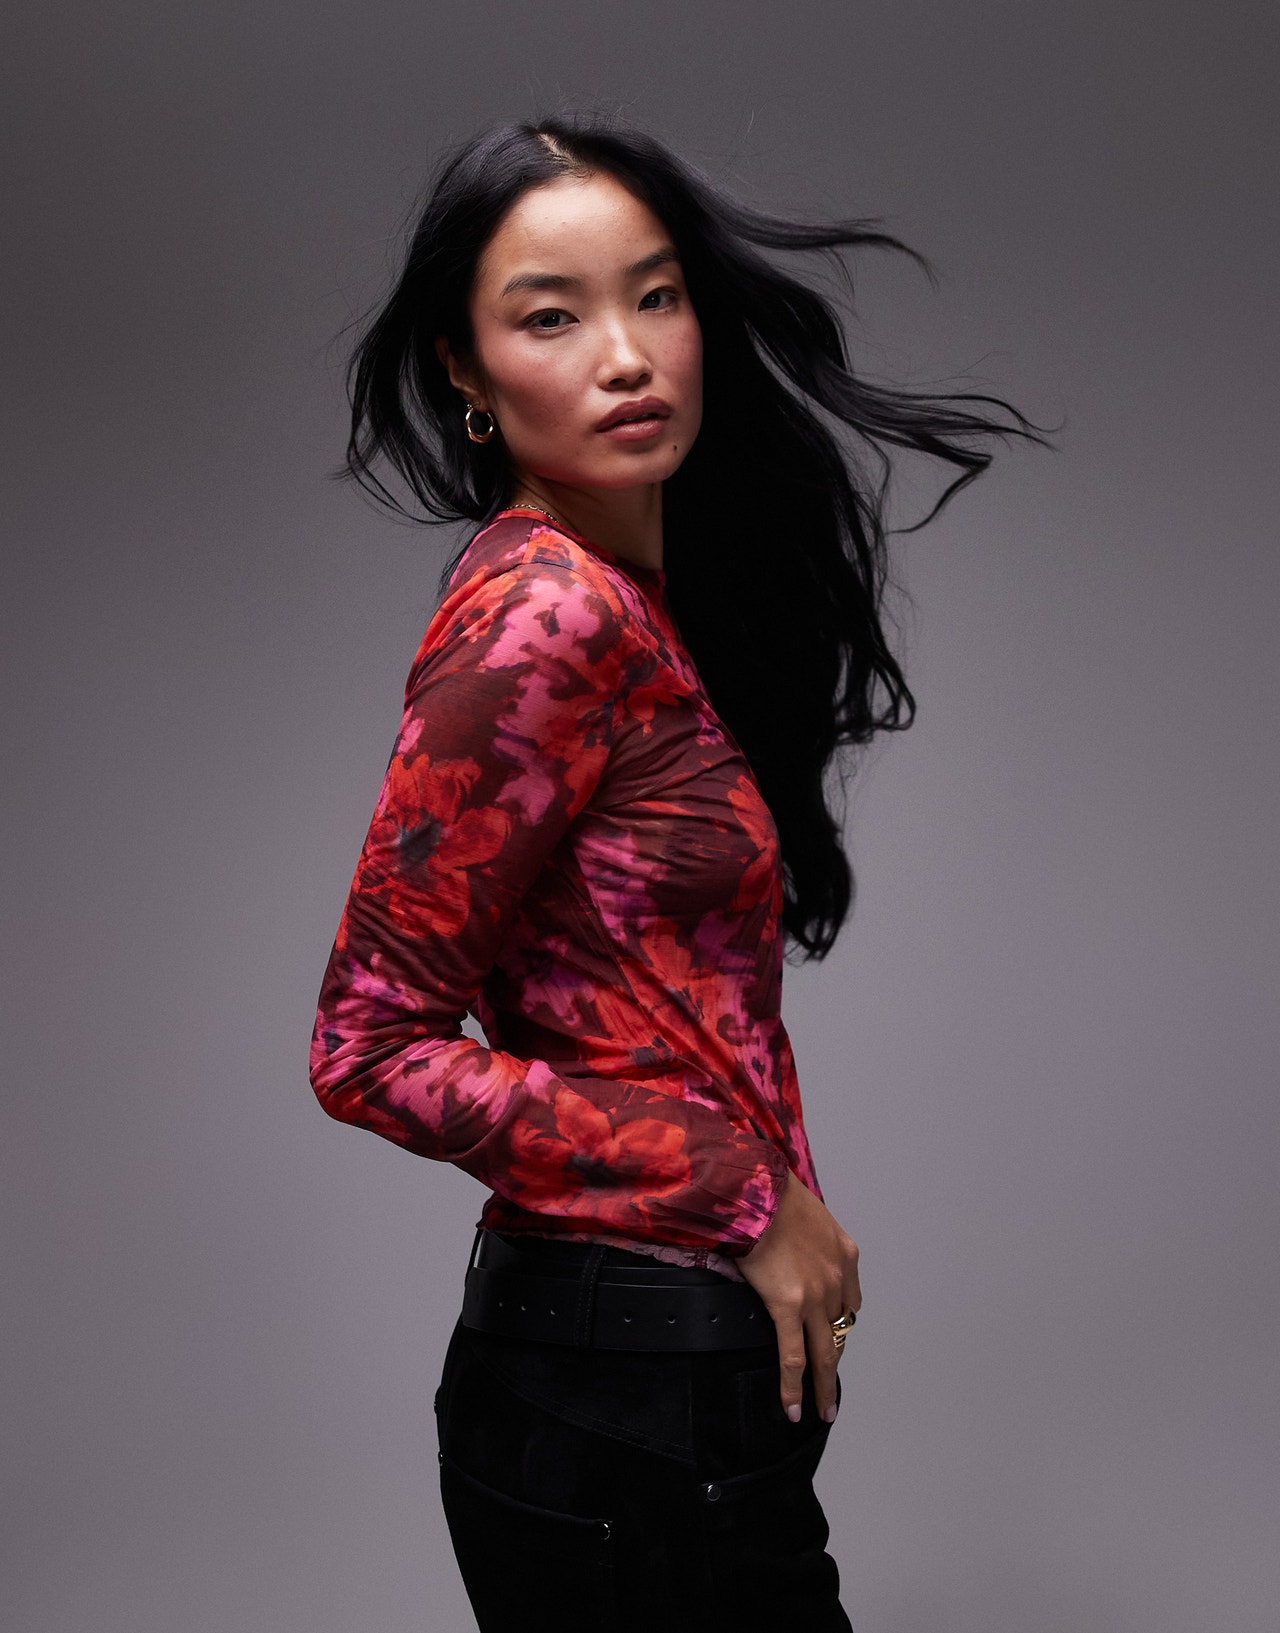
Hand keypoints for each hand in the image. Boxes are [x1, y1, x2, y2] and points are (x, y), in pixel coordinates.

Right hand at [737, 1168, 860, 1424]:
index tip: (830, 1337)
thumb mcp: (809, 1213)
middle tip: (832, 1389)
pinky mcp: (789, 1305)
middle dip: (836, 1362)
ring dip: (823, 1383)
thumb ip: (809, 1240)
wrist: (759, 1189)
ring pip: (824, 1351)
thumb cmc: (775, 1194)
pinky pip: (793, 1356)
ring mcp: (816, 1295)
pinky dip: (795, 1386)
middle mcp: (837, 1278)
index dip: (838, 1325)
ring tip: (822, 1409)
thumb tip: (791, 1250)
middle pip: (839, 1332)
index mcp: (845, 1254)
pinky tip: (793, 1409)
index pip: (849, 1302)